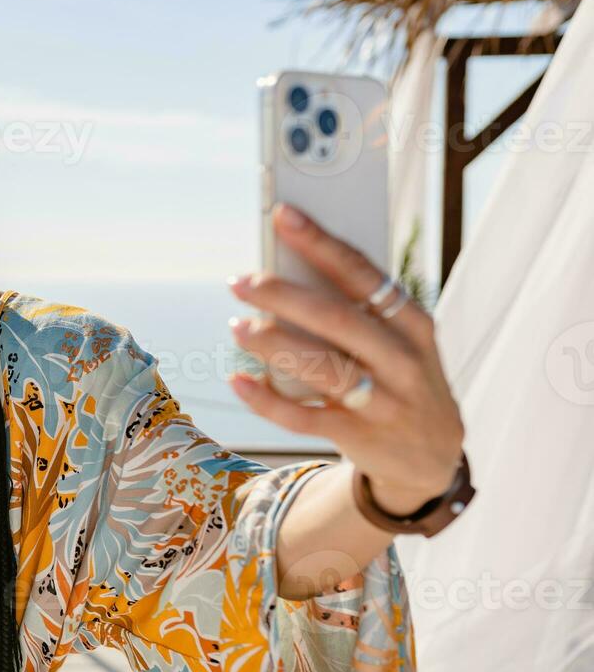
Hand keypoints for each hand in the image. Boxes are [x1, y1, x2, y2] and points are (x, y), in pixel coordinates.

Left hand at [225, 203, 465, 508]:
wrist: (433, 455)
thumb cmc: (400, 377)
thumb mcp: (399, 340)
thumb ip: (357, 311)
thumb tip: (285, 274)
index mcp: (412, 323)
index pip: (362, 273)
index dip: (320, 242)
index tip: (283, 215)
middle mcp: (402, 359)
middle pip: (336, 319)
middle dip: (283, 295)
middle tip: (240, 281)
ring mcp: (383, 401)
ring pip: (321, 367)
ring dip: (273, 345)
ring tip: (238, 327)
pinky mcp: (358, 436)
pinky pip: (303, 417)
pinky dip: (266, 400)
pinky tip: (238, 381)